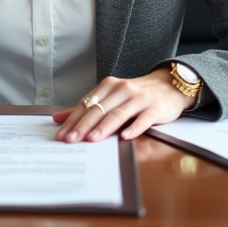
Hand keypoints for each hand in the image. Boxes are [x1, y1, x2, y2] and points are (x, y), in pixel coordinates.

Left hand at [51, 68, 192, 141]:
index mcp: (108, 86)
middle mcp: (121, 90)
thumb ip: (86, 108)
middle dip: (83, 126)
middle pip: (99, 109)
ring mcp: (138, 99)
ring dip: (104, 127)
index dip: (72, 120)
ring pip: (118, 114)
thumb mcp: (110, 97)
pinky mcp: (154, 108)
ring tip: (92, 139)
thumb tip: (59, 118)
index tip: (61, 134)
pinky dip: (134, 128)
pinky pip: (143, 119)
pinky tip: (125, 137)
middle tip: (71, 140)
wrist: (168, 86)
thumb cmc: (136, 95)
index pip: (86, 104)